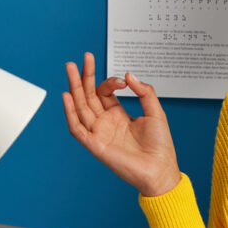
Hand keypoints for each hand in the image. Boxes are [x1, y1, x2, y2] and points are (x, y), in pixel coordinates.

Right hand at [62, 52, 180, 196]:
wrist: (160, 168)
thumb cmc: (160, 145)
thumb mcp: (156, 113)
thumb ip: (145, 92)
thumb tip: (128, 74)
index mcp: (118, 115)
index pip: (105, 93)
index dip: (110, 82)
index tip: (123, 81)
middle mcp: (106, 122)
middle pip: (88, 96)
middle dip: (84, 76)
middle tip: (83, 58)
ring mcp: (99, 132)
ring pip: (80, 107)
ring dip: (74, 87)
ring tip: (71, 68)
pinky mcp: (95, 144)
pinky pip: (77, 128)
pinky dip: (70, 113)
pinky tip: (67, 96)